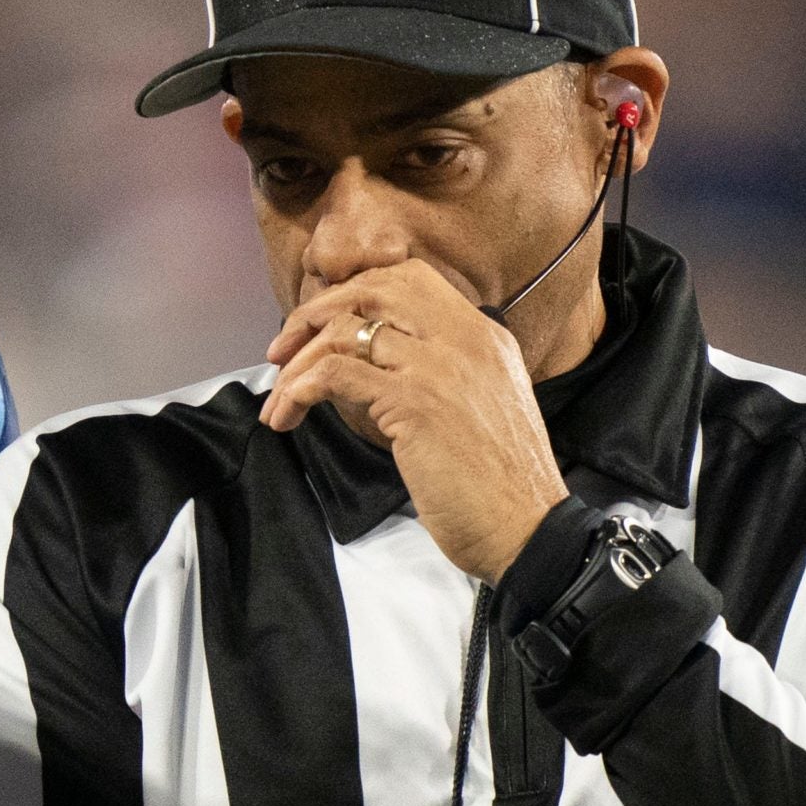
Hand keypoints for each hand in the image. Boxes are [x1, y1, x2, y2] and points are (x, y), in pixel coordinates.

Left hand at [260, 259, 567, 581]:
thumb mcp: (483, 403)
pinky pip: (337, 372)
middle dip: (314, 314)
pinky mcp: (414, 402)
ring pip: (344, 332)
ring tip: (277, 402)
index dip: (354, 293)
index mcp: (482, 333)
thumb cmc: (500, 483)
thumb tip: (380, 365)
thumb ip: (445, 370)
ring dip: (297, 366)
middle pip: (370, 289)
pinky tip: (290, 412)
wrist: (528, 527)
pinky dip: (301, 389)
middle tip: (282, 351)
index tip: (321, 325)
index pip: (407, 278)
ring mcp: (438, 365)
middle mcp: (463, 337)